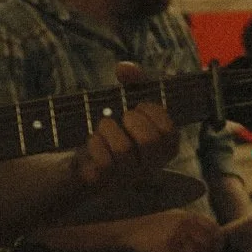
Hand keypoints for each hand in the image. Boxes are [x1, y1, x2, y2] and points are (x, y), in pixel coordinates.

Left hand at [72, 61, 180, 191]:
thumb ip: (134, 80)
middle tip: (124, 115)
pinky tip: (93, 141)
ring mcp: (126, 178)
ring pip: (124, 150)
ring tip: (104, 125)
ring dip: (109, 128)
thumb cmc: (115, 125)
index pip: (170, 133)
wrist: (82, 157)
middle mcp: (148, 167)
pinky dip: (94, 144)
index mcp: (162, 149)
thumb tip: (125, 68)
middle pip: (150, 142)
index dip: (155, 113)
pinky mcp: (103, 183)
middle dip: (134, 119)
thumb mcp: (129, 100)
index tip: (141, 104)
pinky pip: (101, 163)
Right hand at [115, 208, 224, 251]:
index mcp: (186, 215)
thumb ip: (191, 221)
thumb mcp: (174, 216)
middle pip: (207, 240)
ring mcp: (176, 236)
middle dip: (211, 249)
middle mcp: (184, 225)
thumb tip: (211, 230)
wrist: (132, 229)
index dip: (219, 237)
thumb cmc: (154, 224)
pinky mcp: (167, 248)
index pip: (211, 226)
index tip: (220, 244)